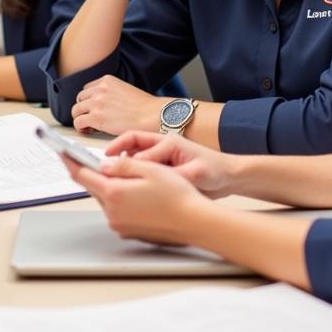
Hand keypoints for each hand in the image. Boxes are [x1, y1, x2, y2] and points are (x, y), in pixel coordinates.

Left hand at [64, 154, 203, 244]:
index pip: (82, 175)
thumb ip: (121, 166)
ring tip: (125, 174)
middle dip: (92, 172)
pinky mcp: (128, 231)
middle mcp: (112, 213)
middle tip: (92, 158)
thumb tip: (102, 165)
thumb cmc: (178, 195)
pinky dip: (119, 198)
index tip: (61, 151)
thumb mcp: (149, 169)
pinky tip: (135, 191)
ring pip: (106, 198)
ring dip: (109, 185)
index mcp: (114, 194)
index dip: (70, 161)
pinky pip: (116, 209)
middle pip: (94, 187)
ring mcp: (120, 224)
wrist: (196, 223)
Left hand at [71, 76, 165, 134]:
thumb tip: (103, 104)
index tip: (93, 109)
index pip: (87, 89)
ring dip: (81, 118)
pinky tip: (88, 131)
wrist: (153, 115)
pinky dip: (81, 128)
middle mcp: (100, 89)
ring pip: (76, 110)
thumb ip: (111, 93)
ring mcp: (97, 102)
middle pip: (80, 99)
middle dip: (84, 109)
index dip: (89, 101)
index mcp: (107, 80)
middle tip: (90, 119)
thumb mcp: (125, 90)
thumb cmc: (145, 108)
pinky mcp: (96, 117)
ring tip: (89, 126)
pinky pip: (78, 122)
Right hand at [105, 130, 237, 196]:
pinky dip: (133, 178)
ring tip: (113, 181)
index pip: (136, 141)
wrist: (229, 178)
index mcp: (167, 141)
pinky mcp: (163, 170)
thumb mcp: (194, 172)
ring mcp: (162, 158)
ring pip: (134, 160)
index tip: (106, 161)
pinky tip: (128, 189)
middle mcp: (162, 147)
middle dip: (116, 158)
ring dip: (123, 168)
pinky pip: (142, 172)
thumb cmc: (215, 170)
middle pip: (130, 148)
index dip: (119, 150)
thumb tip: (142, 171)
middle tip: (102, 171)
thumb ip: (169, 171)